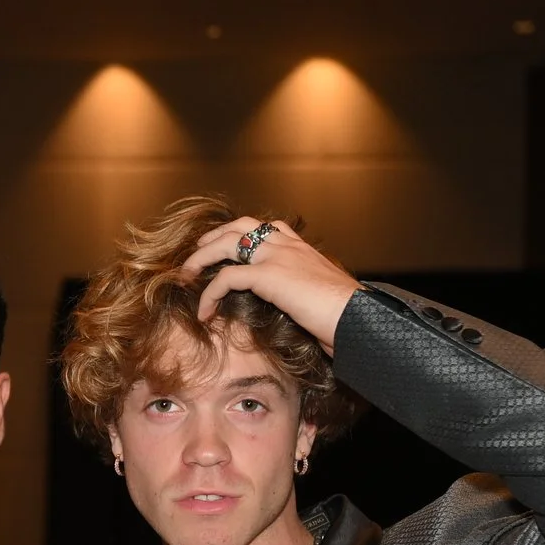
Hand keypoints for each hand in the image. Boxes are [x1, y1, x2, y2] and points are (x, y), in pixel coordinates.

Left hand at [185, 217, 362, 352]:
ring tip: (186, 275)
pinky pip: (226, 278)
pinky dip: (209, 294)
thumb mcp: (322, 298)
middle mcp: (288, 246)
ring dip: (201, 258)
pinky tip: (204, 312)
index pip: (268, 228)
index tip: (225, 247)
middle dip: (214, 237)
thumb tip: (299, 308)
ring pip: (227, 243)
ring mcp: (278, 257)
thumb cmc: (346, 316)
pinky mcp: (268, 276)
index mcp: (302, 248)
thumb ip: (304, 293)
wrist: (358, 318)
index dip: (241, 233)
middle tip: (196, 253)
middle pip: (241, 226)